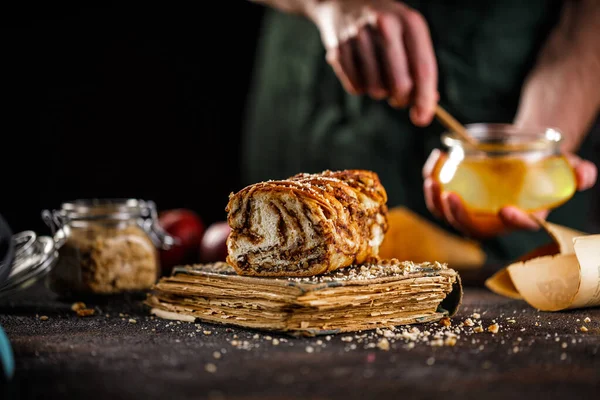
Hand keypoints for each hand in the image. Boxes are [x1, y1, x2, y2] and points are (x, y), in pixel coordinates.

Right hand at [306, 0, 437, 125]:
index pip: (423, 69)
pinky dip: (360, 87)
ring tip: (377, 75)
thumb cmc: (385, 26)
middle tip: (398, 99)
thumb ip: (420, 67)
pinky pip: (355, 87)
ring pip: (376, 89)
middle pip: (400, 84)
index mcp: (410, 21)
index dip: (425, 99)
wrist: (342, 2)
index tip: (422, 118)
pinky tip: (360, 71)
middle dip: (401, 99)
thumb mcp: (408, 35)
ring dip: (379, 91)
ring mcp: (359, 35)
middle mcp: (385, 25)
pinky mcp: (338, 48)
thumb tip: (427, 106)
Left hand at [422, 149, 597, 238]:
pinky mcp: (455, 197)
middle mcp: (492, 220)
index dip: (514, 222)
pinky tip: (434, 160)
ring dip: (436, 204)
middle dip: (459, 216)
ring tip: (432, 182)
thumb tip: (585, 173)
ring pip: (449, 216)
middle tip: (449, 196)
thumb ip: (576, 172)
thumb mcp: (564, 166)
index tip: (507, 210)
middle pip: (473, 228)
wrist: (522, 156)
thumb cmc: (544, 167)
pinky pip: (438, 196)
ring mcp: (471, 210)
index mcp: (521, 218)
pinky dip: (432, 179)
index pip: (518, 226)